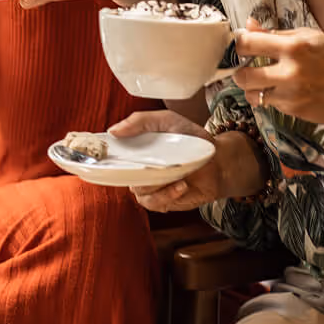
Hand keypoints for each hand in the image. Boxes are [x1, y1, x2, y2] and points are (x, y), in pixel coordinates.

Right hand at [109, 110, 224, 212]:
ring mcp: (149, 187)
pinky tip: (181, 185)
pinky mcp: (161, 201)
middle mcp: (137, 170)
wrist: (218, 162)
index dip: (105, 156)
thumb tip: (114, 131)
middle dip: (134, 171)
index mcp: (134, 150)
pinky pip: (154, 202)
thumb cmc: (192, 139)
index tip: (106, 153)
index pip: (111, 156)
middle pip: (123, 175)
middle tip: (151, 165)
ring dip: (157, 182)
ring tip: (177, 173)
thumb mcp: (167, 120)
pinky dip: (167, 194)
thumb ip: (140, 121)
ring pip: (139, 190)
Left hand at [234, 18, 323, 122]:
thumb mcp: (309, 37)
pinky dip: (272, 97)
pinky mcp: (294, 111)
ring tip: (262, 81)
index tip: (240, 45)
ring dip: (253, 88)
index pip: (247, 44)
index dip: (238, 44)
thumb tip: (249, 25)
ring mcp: (291, 95)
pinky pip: (270, 104)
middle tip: (245, 68)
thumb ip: (275, 34)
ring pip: (252, 95)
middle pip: (242, 76)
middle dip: (239, 72)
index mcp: (294, 47)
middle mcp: (290, 72)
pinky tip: (284, 90)